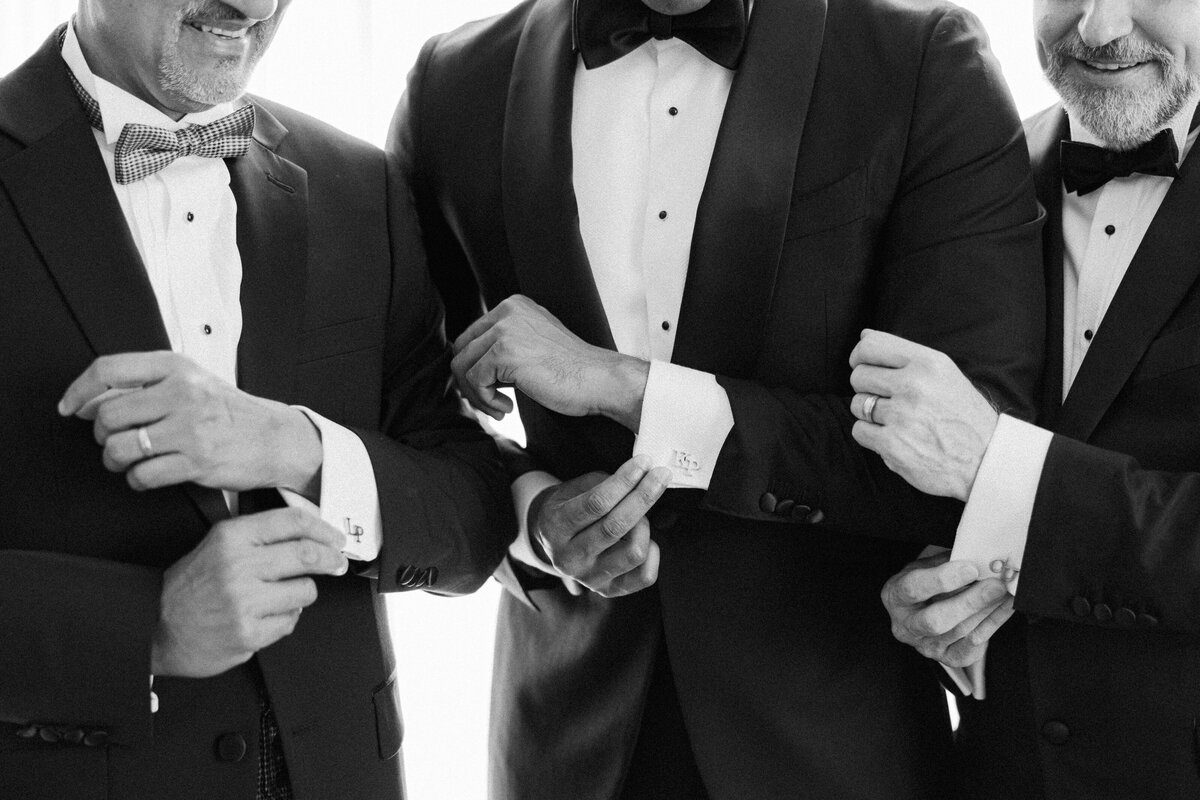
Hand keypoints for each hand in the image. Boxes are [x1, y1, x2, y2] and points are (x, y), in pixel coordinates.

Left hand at [58, 352, 322, 496]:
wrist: (276, 438)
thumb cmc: (231, 412)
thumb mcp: (193, 381)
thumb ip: (148, 383)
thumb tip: (91, 400)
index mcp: (177, 367)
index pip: (109, 370)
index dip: (79, 390)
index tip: (70, 407)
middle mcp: (182, 394)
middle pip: (108, 415)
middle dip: (103, 435)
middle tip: (116, 439)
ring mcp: (190, 429)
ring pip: (120, 448)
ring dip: (116, 460)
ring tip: (130, 460)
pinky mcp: (196, 462)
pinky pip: (142, 476)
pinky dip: (138, 479)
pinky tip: (150, 473)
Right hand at [152, 508, 348, 677]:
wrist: (154, 626)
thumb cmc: (190, 587)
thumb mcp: (218, 545)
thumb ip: (260, 536)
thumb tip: (312, 533)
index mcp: (231, 538)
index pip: (292, 522)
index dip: (323, 529)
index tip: (335, 538)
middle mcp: (238, 566)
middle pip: (307, 554)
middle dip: (330, 560)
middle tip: (336, 563)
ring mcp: (244, 602)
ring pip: (305, 591)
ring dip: (301, 594)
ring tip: (281, 595)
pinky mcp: (249, 634)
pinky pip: (290, 621)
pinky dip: (284, 619)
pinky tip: (264, 616)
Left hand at [452, 295, 649, 430]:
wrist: (599, 380)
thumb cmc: (572, 371)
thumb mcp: (533, 346)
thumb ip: (504, 346)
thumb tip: (467, 367)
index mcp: (514, 306)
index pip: (472, 337)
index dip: (474, 368)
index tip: (491, 390)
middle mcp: (507, 311)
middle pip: (461, 350)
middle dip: (470, 383)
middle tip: (490, 403)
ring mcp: (505, 330)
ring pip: (462, 367)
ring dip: (476, 395)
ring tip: (499, 408)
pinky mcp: (504, 352)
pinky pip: (474, 381)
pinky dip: (485, 401)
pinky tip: (507, 408)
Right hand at [530, 456, 671, 597]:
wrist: (553, 541)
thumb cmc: (569, 507)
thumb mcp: (575, 488)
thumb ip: (604, 484)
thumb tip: (643, 476)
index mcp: (555, 527)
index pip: (596, 503)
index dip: (624, 481)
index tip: (644, 463)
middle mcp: (569, 558)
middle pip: (616, 527)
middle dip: (644, 496)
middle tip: (660, 476)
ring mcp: (589, 578)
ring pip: (634, 551)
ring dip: (645, 525)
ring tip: (641, 514)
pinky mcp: (608, 590)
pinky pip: (645, 576)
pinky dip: (653, 552)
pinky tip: (645, 537)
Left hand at [848, 329, 998, 500]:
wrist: (987, 461)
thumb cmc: (964, 416)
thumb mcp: (946, 375)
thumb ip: (905, 355)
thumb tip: (864, 335)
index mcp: (928, 364)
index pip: (870, 346)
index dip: (858, 356)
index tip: (862, 365)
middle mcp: (914, 386)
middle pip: (859, 376)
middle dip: (867, 388)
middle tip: (888, 400)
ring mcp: (902, 416)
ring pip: (857, 404)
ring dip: (870, 414)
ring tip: (897, 421)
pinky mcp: (892, 445)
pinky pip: (859, 431)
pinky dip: (871, 436)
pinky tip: (893, 437)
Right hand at [881, 550, 1013, 668]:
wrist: (922, 610)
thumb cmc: (926, 583)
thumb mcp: (927, 566)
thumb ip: (947, 562)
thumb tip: (979, 557)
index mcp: (895, 596)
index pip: (914, 589)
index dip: (943, 579)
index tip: (971, 568)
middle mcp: (905, 626)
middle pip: (936, 620)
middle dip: (969, 602)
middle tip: (995, 585)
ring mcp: (925, 646)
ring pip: (959, 632)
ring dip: (987, 611)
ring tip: (1005, 592)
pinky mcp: (946, 658)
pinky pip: (972, 647)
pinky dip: (992, 625)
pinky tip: (1003, 608)